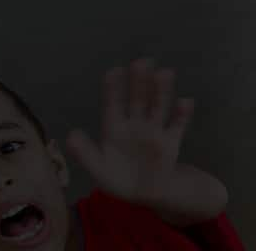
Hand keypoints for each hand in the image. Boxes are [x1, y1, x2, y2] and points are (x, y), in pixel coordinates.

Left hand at [66, 60, 194, 211]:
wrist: (145, 194)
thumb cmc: (118, 179)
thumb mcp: (98, 168)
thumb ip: (85, 153)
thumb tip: (70, 135)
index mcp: (115, 129)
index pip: (113, 104)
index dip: (113, 89)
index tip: (114, 71)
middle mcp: (135, 125)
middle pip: (138, 99)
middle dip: (139, 81)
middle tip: (142, 62)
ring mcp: (154, 131)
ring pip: (158, 106)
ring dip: (161, 90)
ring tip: (164, 73)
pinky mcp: (170, 142)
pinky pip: (177, 125)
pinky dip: (182, 114)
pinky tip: (185, 102)